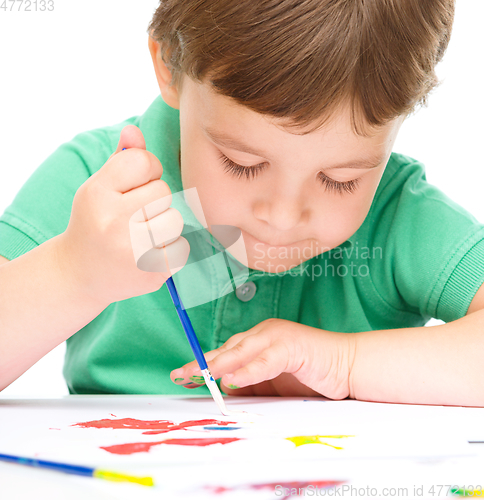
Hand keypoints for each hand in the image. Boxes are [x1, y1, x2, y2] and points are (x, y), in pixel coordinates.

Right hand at [58, 125, 188, 304]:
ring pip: (175, 219)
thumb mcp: (99, 188)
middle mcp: (113, 222)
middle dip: (154, 200)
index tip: (133, 186)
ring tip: (142, 235)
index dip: (146, 170)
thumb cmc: (95, 222)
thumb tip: (134, 130)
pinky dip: (170, 248)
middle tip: (134, 215)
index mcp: (97, 194)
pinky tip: (148, 254)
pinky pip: (182, 246)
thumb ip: (121, 159)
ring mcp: (134, 251)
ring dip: (164, 225)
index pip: (144, 161)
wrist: (80, 275)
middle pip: (163, 190)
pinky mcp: (152, 273)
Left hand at [171, 318, 355, 398]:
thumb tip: (223, 391)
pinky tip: (233, 380)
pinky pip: (266, 361)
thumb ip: (250, 384)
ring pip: (242, 351)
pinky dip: (249, 371)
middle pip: (227, 348)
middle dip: (203, 363)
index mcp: (258, 340)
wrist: (347, 366)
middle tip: (181, 375)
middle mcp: (263, 334)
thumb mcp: (272, 383)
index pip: (225, 351)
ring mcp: (277, 337)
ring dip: (219, 365)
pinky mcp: (292, 346)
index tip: (182, 375)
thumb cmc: (310, 375)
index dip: (203, 363)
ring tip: (199, 376)